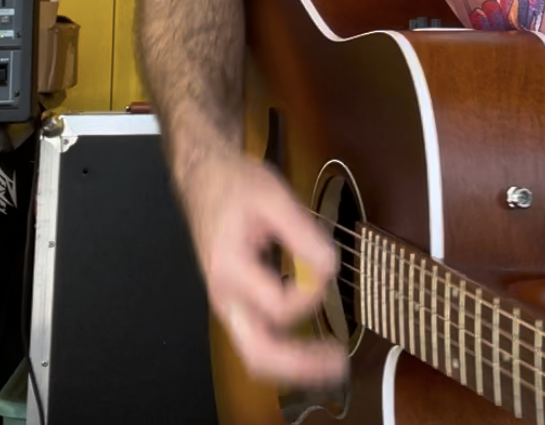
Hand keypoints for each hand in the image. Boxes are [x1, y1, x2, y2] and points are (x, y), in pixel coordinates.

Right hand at [178, 146, 345, 386]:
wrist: (204, 179)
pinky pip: (259, 338)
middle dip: (300, 365)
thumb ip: (302, 233)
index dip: (311, 293)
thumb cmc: (236, 185)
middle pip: (258, 353)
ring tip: (332, 363)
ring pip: (257, 354)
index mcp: (230, 268)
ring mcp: (228, 303)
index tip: (328, 266)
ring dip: (296, 365)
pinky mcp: (236, 302)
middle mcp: (225, 295)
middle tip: (339, 363)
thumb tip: (330, 267)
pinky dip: (287, 349)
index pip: (278, 305)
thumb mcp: (274, 196)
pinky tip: (313, 344)